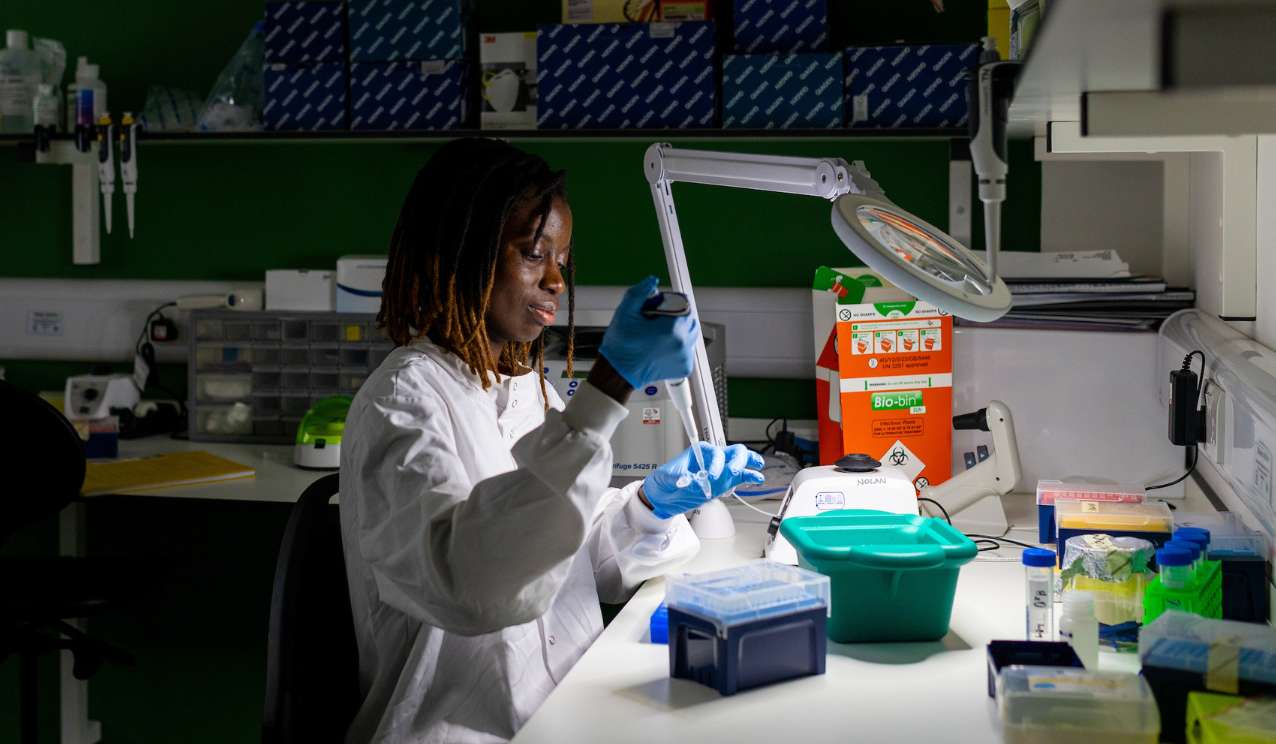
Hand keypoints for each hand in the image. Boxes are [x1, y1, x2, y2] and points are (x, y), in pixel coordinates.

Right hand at [598, 276, 698, 389]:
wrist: (619, 371)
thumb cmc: (621, 346)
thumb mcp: (625, 312)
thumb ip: (640, 292)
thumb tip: (652, 281)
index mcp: (672, 330)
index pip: (684, 306)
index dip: (671, 304)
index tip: (659, 310)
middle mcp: (682, 344)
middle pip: (689, 319)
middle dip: (676, 317)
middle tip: (657, 321)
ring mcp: (685, 357)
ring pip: (691, 334)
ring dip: (679, 330)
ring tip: (659, 334)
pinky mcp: (684, 367)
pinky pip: (688, 348)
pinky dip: (679, 345)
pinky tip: (663, 345)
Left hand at [641, 443, 764, 518]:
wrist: (663, 496)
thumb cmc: (664, 480)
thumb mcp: (668, 477)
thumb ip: (681, 478)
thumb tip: (693, 481)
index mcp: (700, 452)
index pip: (715, 452)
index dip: (716, 463)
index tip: (710, 477)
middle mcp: (713, 459)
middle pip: (733, 452)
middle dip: (737, 461)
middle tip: (733, 472)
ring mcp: (720, 471)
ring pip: (740, 462)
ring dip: (749, 464)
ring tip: (756, 469)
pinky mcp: (723, 483)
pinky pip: (739, 477)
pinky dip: (749, 476)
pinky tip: (757, 478)